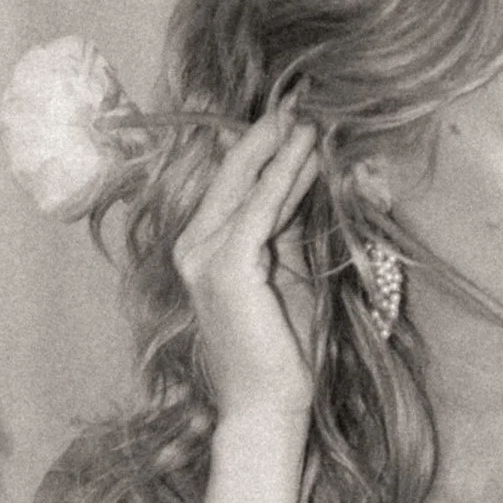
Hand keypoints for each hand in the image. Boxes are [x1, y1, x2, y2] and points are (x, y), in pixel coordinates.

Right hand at [170, 93, 321, 424]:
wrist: (267, 407)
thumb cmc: (280, 352)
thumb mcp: (287, 274)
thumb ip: (287, 226)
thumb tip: (303, 175)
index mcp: (203, 249)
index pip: (235, 185)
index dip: (263, 147)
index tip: (295, 112)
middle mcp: (193, 248)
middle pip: (234, 176)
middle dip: (268, 133)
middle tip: (299, 94)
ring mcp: (203, 258)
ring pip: (247, 187)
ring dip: (280, 146)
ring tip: (309, 112)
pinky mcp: (225, 268)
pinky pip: (260, 210)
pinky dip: (284, 176)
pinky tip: (306, 148)